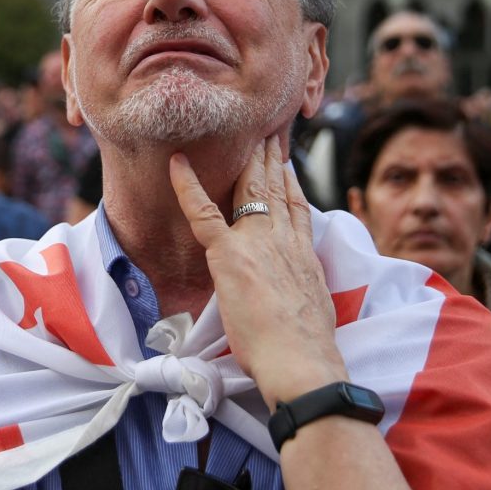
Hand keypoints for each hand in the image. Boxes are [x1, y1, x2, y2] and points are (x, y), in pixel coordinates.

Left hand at [169, 135, 347, 409]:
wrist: (301, 361)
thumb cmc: (306, 349)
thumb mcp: (313, 308)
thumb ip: (299, 290)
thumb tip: (293, 295)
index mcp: (303, 252)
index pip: (296, 206)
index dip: (289, 180)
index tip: (285, 161)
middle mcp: (283, 238)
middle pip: (275, 187)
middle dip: (270, 156)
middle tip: (265, 129)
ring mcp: (256, 242)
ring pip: (248, 188)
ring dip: (246, 155)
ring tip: (242, 130)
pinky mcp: (228, 255)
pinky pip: (202, 213)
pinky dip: (187, 186)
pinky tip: (177, 163)